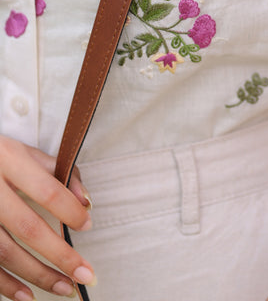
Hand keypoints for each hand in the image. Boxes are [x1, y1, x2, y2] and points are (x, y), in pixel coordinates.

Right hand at [0, 136, 95, 300]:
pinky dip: (6, 285)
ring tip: (64, 287)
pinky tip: (27, 296)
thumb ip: (58, 171)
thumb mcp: (26, 152)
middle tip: (85, 274)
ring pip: (5, 251)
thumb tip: (87, 201)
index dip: (70, 211)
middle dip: (60, 255)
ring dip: (37, 275)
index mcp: (10, 160)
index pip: (47, 190)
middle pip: (28, 228)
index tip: (88, 226)